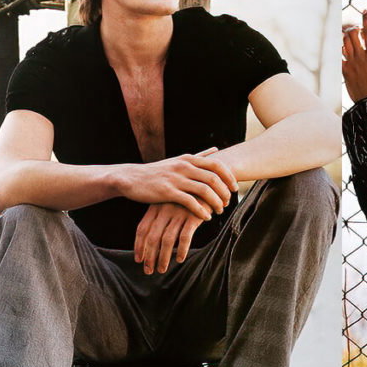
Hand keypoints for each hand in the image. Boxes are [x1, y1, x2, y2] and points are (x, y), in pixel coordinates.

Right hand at [117, 149, 237, 221]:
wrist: (132, 178)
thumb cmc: (159, 171)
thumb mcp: (180, 159)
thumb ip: (199, 156)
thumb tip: (216, 149)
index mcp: (189, 159)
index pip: (217, 165)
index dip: (229, 177)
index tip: (235, 188)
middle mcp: (184, 166)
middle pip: (214, 178)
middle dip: (224, 192)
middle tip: (228, 202)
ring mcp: (176, 179)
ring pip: (204, 190)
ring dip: (215, 202)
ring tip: (219, 211)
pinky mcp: (167, 192)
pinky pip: (190, 202)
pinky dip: (201, 210)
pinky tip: (206, 217)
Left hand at [134, 202, 203, 273]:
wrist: (208, 183)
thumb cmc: (187, 196)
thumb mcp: (170, 201)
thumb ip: (159, 216)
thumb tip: (151, 240)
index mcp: (156, 206)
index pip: (142, 229)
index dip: (139, 246)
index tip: (139, 260)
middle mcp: (165, 210)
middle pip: (152, 237)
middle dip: (149, 256)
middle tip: (149, 271)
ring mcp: (179, 213)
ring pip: (167, 240)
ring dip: (163, 257)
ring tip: (162, 269)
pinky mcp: (194, 216)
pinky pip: (185, 237)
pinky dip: (181, 250)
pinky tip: (180, 259)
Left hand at [342, 10, 366, 101]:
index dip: (366, 19)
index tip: (365, 10)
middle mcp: (361, 58)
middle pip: (352, 34)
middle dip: (355, 28)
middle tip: (360, 31)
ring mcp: (351, 64)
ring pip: (344, 42)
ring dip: (347, 37)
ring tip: (354, 39)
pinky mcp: (345, 71)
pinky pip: (339, 54)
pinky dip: (341, 48)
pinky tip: (347, 49)